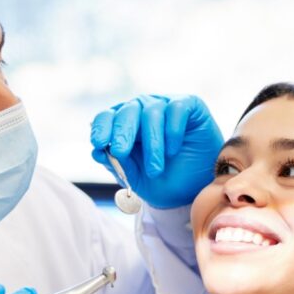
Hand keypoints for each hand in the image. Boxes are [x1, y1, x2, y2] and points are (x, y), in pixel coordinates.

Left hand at [90, 94, 222, 208]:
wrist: (197, 189)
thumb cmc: (165, 181)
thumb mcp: (137, 179)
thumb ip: (118, 164)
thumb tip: (97, 151)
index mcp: (125, 125)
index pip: (107, 117)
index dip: (101, 127)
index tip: (98, 143)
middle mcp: (143, 110)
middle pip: (127, 111)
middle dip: (121, 132)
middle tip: (120, 152)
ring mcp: (166, 106)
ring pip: (151, 113)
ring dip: (152, 144)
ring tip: (155, 170)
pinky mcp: (189, 104)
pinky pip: (176, 109)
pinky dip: (173, 130)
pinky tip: (173, 150)